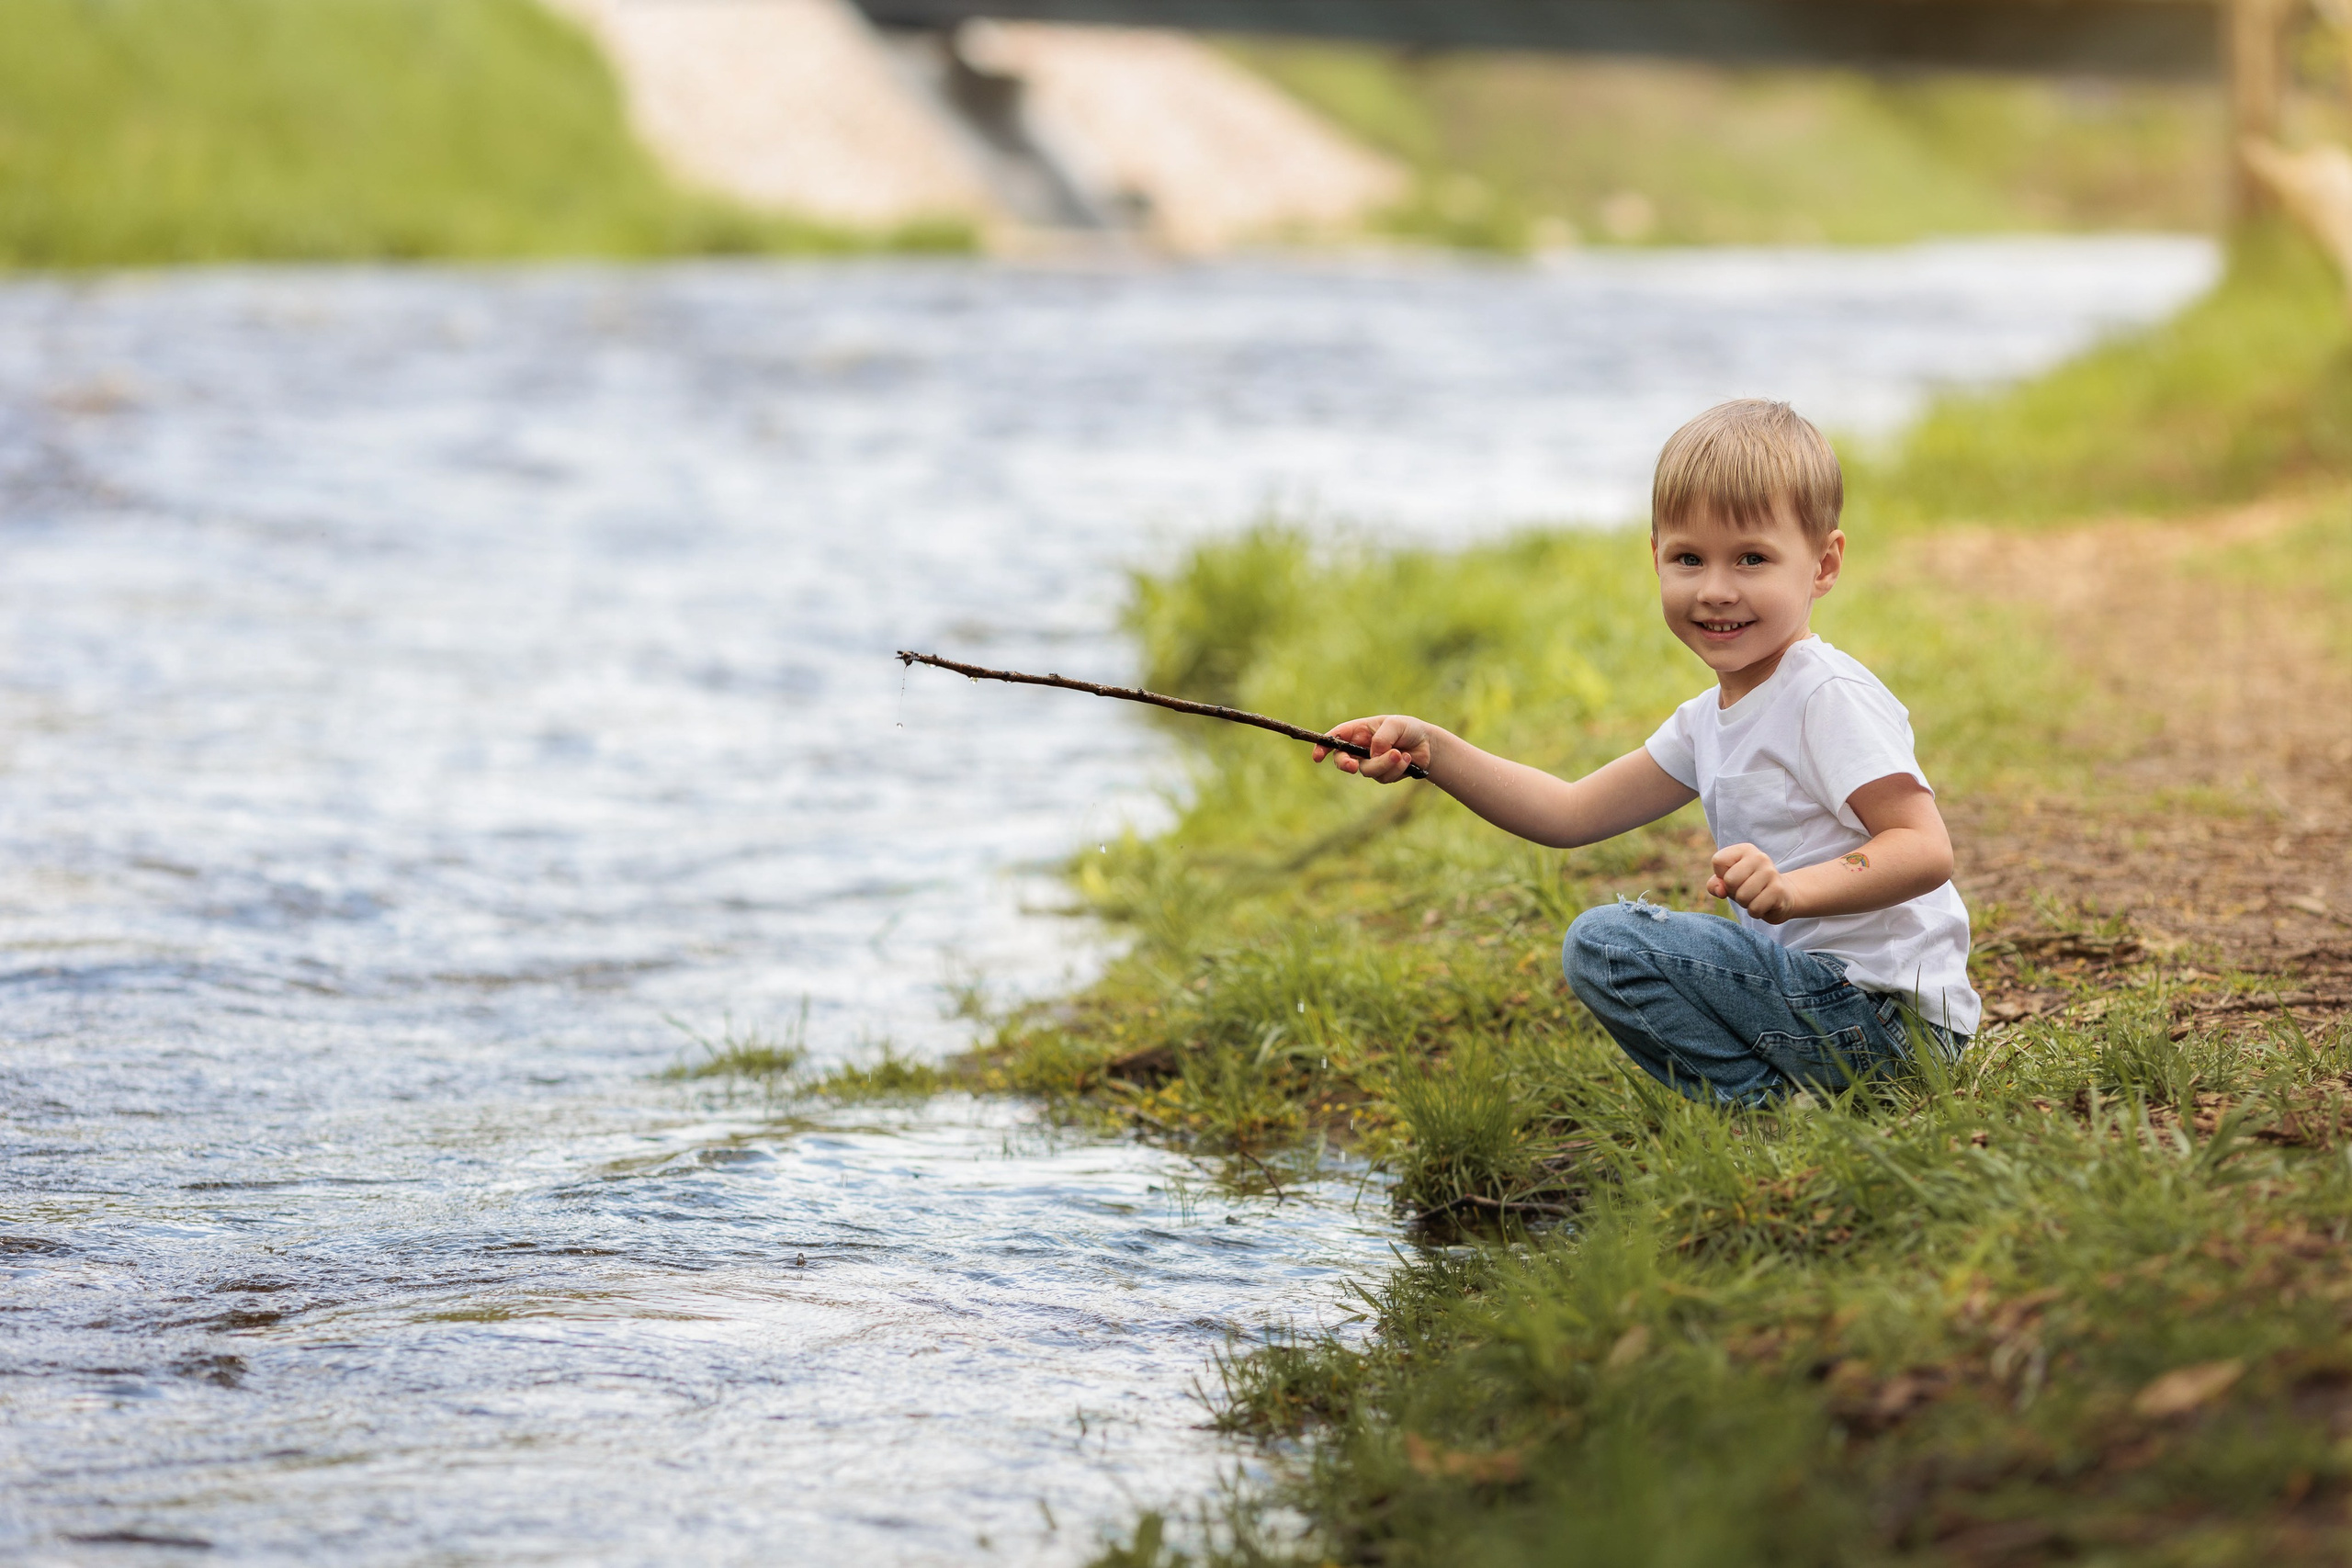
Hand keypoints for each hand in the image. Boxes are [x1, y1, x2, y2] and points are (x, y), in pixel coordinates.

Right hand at [1312, 715, 1431, 784]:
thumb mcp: (1396, 724)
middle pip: (1343, 761)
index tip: (1317, 756)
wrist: (1427, 745)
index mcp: (1358, 731)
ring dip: (1384, 764)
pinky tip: (1407, 759)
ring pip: (1366, 771)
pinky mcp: (1382, 775)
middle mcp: (1360, 748)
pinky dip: (1396, 769)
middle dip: (1345, 765)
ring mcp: (1370, 763)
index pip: (1336, 738)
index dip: (1323, 746)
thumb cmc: (1408, 729)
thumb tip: (1372, 754)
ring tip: (1400, 753)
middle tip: (1353, 767)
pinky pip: (1383, 777)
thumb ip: (1383, 737)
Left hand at [1709, 842, 1800, 922]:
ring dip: (1745, 903)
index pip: (1718, 861)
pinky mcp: (1778, 890)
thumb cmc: (1748, 887)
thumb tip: (1721, 891)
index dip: (1721, 876)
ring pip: (1742, 896)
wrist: (1781, 896)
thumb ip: (1715, 884)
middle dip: (1734, 892)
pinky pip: (1755, 908)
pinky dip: (1755, 912)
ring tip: (1755, 897)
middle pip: (1730, 880)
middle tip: (1745, 891)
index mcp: (1744, 849)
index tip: (1735, 878)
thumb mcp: (1727, 883)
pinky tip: (1764, 905)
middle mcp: (1759, 857)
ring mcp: (1771, 872)